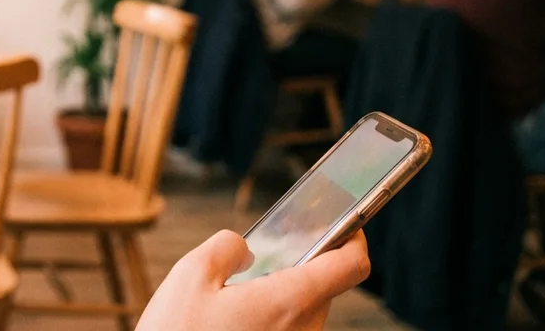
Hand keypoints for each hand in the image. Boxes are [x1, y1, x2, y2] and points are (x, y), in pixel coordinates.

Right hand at [136, 230, 369, 330]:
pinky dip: (272, 320)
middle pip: (324, 288)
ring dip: (282, 296)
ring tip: (237, 296)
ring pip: (304, 313)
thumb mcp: (190, 275)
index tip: (344, 223)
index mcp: (287, 303)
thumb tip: (244, 248)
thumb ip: (225, 247)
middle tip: (266, 256)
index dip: (353, 238)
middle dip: (300, 267)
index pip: (351, 266)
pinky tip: (235, 320)